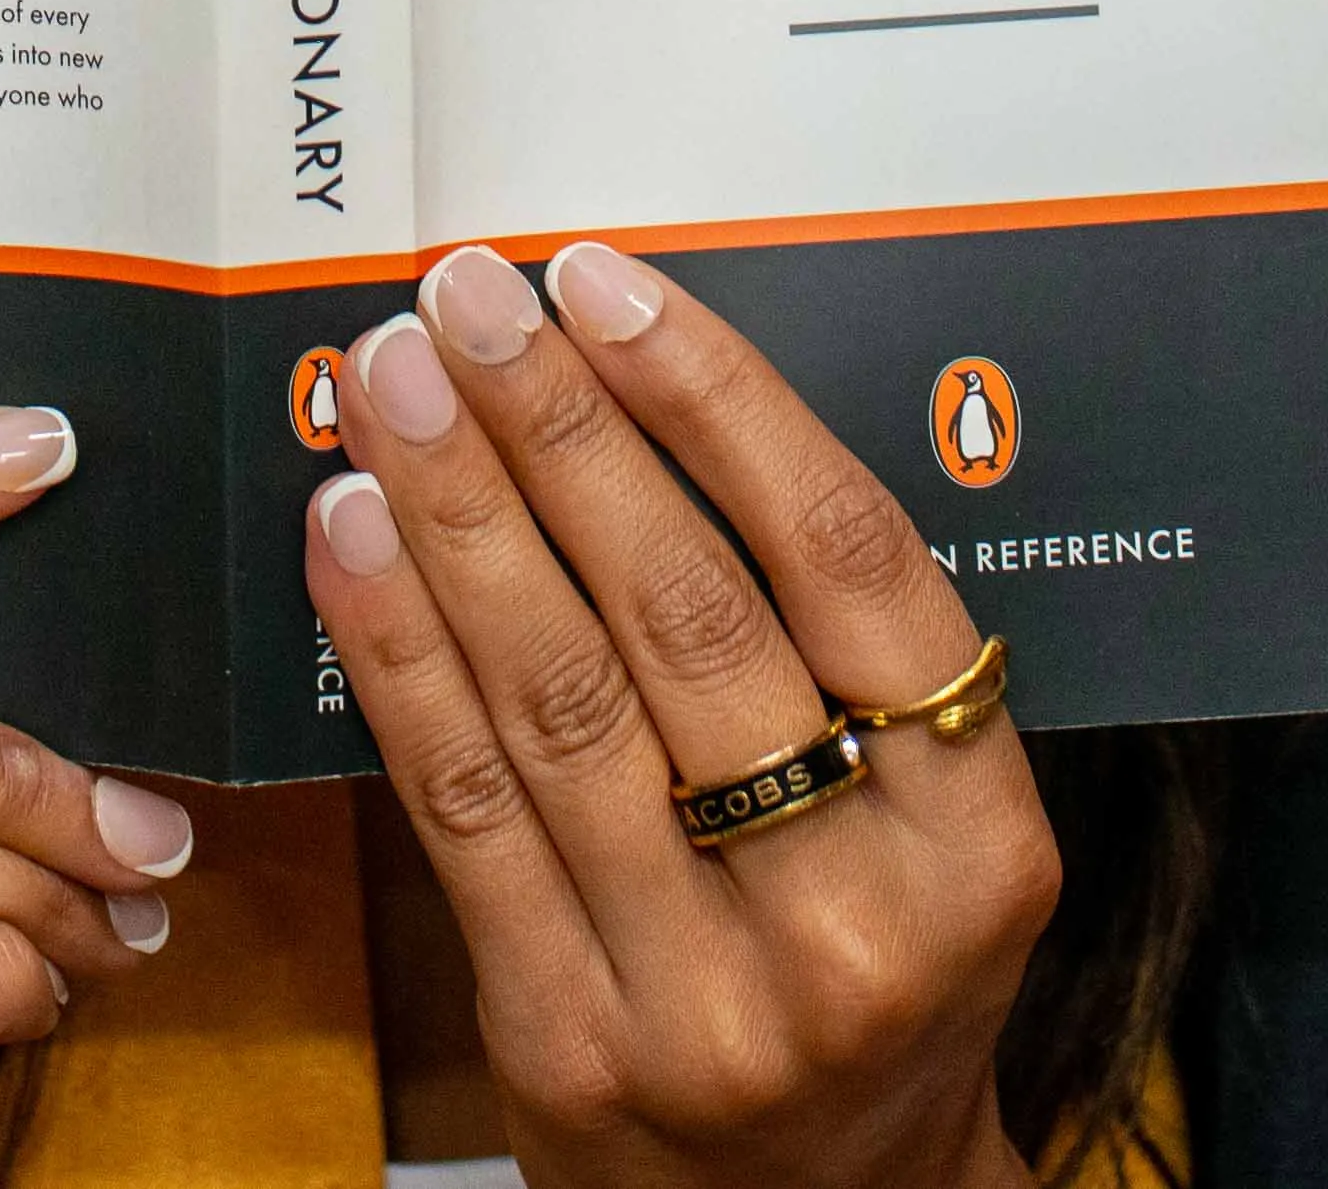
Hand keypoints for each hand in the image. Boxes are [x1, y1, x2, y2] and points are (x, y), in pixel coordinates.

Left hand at [305, 244, 1051, 1188]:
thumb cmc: (872, 969)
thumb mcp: (937, 829)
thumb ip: (837, 649)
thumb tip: (651, 394)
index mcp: (977, 837)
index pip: (846, 562)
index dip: (716, 402)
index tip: (609, 288)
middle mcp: (850, 917)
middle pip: (686, 616)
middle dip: (559, 429)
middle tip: (467, 299)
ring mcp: (699, 992)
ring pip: (556, 699)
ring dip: (457, 513)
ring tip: (390, 380)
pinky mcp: (559, 1039)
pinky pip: (457, 806)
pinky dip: (393, 649)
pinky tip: (351, 532)